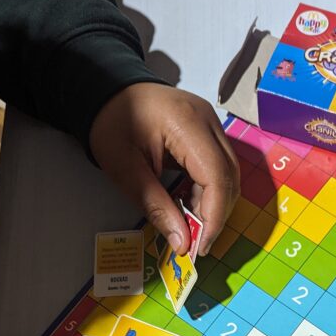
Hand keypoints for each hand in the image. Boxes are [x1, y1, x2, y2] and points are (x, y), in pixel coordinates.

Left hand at [89, 83, 239, 255]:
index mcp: (187, 124)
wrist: (105, 89)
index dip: (214, 215)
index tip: (201, 245)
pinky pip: (219, 165)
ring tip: (191, 224)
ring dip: (214, 203)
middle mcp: (208, 121)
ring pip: (228, 172)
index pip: (218, 176)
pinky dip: (209, 190)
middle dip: (217, 213)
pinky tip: (190, 204)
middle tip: (197, 241)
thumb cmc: (111, 124)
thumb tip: (182, 243)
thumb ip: (156, 206)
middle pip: (230, 175)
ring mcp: (211, 123)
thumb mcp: (124, 169)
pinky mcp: (208, 130)